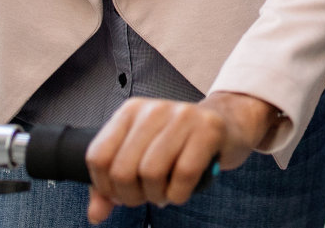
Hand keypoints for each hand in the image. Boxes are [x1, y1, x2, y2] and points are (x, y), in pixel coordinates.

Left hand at [85, 91, 275, 220]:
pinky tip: (182, 190)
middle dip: (132, 195)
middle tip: (147, 196)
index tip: (120, 192)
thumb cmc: (180, 143)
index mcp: (130, 111)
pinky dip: (179, 194)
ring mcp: (182, 116)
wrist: (229, 123)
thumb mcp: (142, 155)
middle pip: (123, 169)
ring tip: (165, 192)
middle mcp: (153, 109)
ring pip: (151, 173)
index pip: (98, 156)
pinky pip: (184, 175)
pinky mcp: (208, 129)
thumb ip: (113, 183)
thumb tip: (95, 214)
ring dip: (157, 196)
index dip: (105, 186)